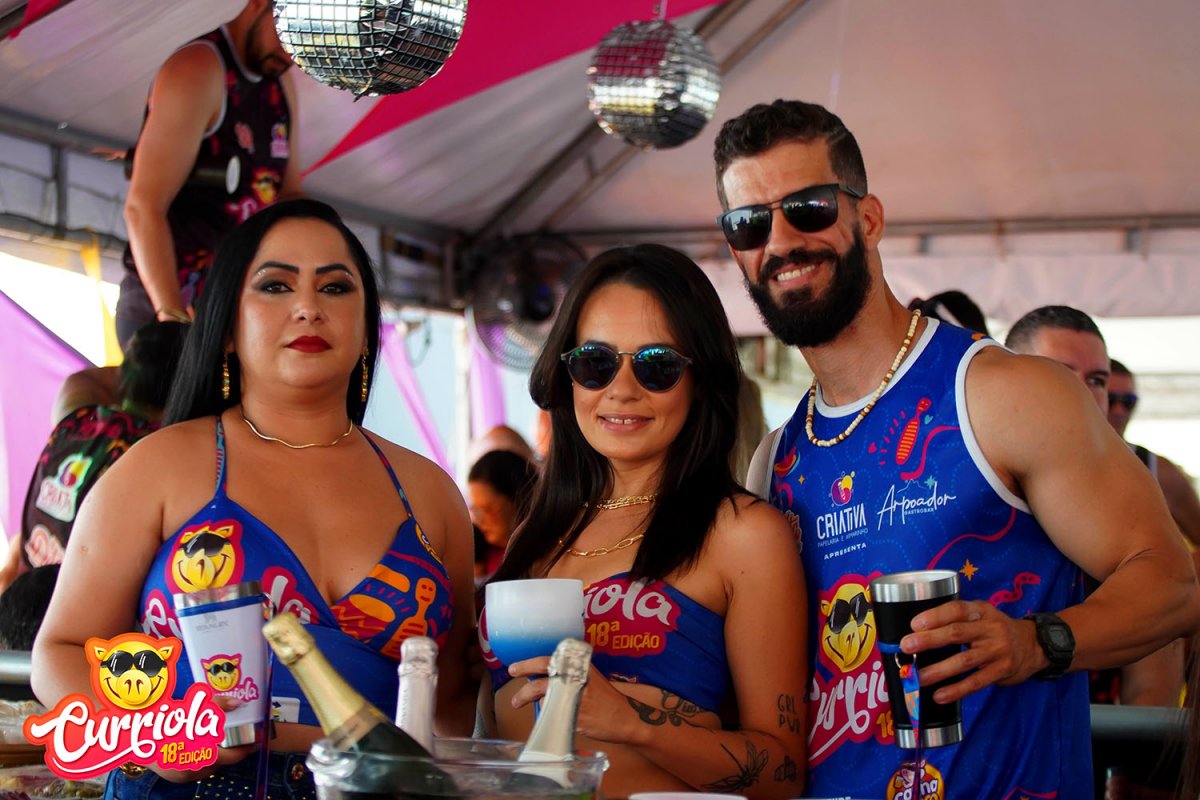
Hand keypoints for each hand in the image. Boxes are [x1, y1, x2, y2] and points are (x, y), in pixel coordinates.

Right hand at [148, 695, 251, 782]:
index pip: (232, 756)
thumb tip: (237, 703)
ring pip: (211, 766)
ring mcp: (185, 775)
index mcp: (201, 752)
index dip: (247, 749)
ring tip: (219, 740)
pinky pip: (198, 769)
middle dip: (232, 750)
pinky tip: (203, 747)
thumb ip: (217, 705)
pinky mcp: (177, 778)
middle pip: (222, 761)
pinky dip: (204, 759)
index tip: (258, 741)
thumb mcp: (192, 707)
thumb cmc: (165, 721)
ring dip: (218, 755)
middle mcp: (194, 768)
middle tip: (239, 737)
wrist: (135, 736)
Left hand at [506, 659, 637, 744]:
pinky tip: (543, 715)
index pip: (550, 659)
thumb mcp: (590, 678)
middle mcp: (576, 677)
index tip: (516, 667)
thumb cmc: (607, 699)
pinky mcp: (572, 714)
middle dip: (524, 671)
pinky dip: (544, 714)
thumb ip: (570, 675)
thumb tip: (544, 678)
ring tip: (517, 702)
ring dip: (527, 697)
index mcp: (580, 665)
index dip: (530, 663)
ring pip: (542, 694)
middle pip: (543, 670)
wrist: (625, 718)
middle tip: (512, 674)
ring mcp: (573, 695)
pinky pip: (550, 713)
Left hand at [898, 599, 1044, 703]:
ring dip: (939, 670)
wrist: (1034, 645)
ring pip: (964, 660)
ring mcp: (997, 651)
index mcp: (982, 611)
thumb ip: (958, 619)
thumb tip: (919, 631)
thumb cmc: (996, 630)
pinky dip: (956, 690)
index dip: (935, 616)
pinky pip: (976, 682)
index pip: (957, 610)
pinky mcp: (1001, 672)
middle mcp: (990, 629)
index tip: (915, 624)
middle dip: (929, 640)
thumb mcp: (982, 615)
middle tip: (907, 646)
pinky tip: (940, 695)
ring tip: (918, 676)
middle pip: (957, 633)